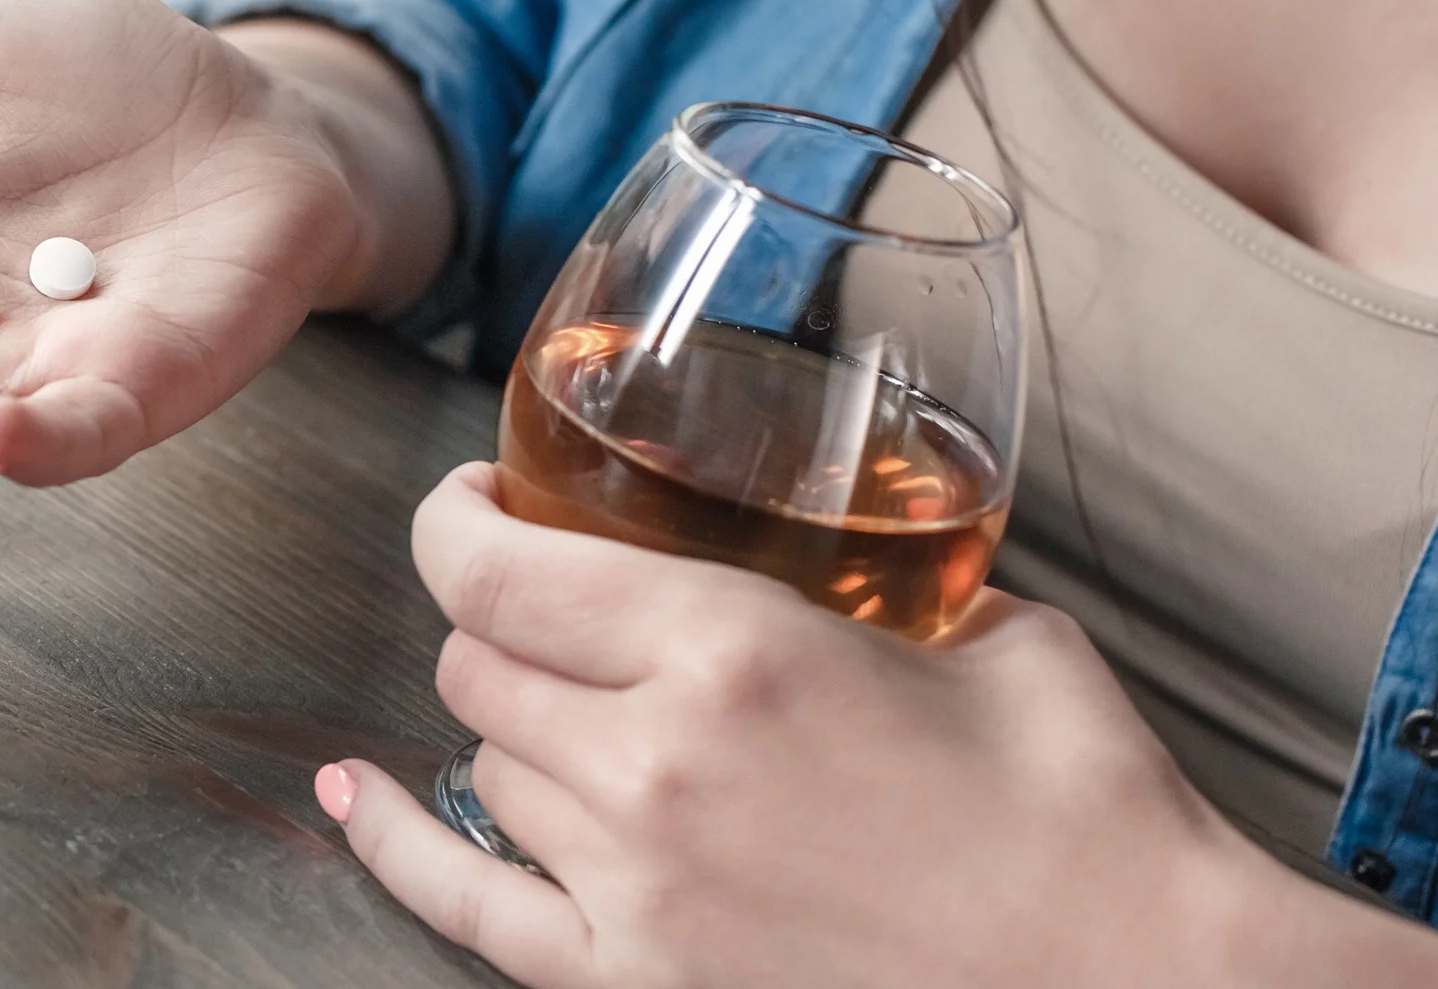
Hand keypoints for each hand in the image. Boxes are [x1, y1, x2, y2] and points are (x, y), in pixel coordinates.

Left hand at [316, 463, 1277, 988]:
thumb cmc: (1085, 817)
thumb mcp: (990, 636)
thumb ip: (882, 586)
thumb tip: (851, 566)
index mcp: (725, 650)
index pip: (490, 565)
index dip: (458, 516)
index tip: (480, 499)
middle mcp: (649, 766)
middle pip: (476, 664)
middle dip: (503, 621)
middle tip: (555, 605)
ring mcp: (633, 889)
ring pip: (480, 769)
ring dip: (515, 728)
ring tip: (577, 710)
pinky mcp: (636, 986)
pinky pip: (463, 909)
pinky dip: (395, 847)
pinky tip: (352, 798)